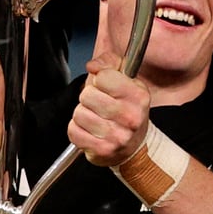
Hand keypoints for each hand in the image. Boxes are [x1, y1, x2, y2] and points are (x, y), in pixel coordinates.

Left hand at [69, 51, 150, 165]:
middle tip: (98, 104)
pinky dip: (77, 129)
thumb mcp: (126, 80)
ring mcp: (117, 136)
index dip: (100, 79)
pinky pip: (73, 131)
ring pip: (78, 114)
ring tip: (95, 117)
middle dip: (88, 97)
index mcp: (138, 96)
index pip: (103, 77)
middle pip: (87, 95)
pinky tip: (90, 130)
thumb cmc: (127, 109)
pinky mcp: (102, 150)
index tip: (106, 87)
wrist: (134, 146)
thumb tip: (92, 66)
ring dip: (82, 114)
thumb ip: (109, 63)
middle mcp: (130, 117)